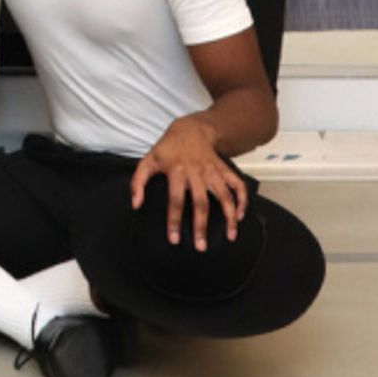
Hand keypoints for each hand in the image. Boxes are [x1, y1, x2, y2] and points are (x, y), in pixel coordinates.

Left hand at [130, 115, 248, 250]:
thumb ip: (137, 182)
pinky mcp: (223, 169)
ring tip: (230, 236)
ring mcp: (212, 171)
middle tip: (201, 247)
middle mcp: (196, 172)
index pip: (175, 200)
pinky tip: (239, 216)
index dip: (174, 221)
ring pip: (224, 196)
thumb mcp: (148, 160)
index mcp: (176, 171)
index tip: (174, 240)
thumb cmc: (167, 148)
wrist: (190, 129)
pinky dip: (242, 200)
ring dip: (228, 217)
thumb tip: (135, 205)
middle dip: (201, 226)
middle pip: (200, 203)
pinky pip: (237, 185)